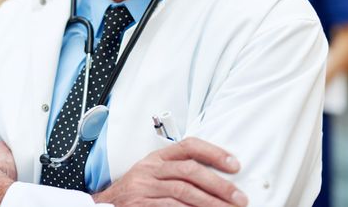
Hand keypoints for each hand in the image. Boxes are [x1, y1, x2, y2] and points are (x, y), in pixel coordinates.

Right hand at [93, 137, 247, 206]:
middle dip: (218, 184)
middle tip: (238, 197)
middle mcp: (150, 169)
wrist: (108, 205)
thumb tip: (216, 179)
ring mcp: (145, 188)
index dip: (213, 153)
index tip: (234, 164)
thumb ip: (178, 172)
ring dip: (210, 203)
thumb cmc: (137, 192)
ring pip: (184, 192)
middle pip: (190, 170)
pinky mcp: (142, 205)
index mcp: (156, 158)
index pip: (188, 146)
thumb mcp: (154, 175)